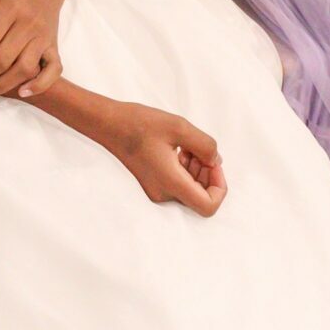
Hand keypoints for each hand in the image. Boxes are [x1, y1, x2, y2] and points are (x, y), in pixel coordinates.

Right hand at [104, 102, 226, 217]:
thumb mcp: (180, 127)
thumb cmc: (140, 124)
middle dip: (208, 173)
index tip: (214, 165)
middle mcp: (164, 193)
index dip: (219, 187)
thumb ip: (206, 145)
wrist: (110, 125)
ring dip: (197, 169)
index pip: (208, 206)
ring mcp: (157, 190)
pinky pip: (178, 183)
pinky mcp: (153, 184)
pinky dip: (186, 169)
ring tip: (188, 146)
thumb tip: (216, 161)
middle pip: (200, 196)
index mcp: (171, 183)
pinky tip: (180, 149)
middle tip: (201, 149)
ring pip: (190, 189)